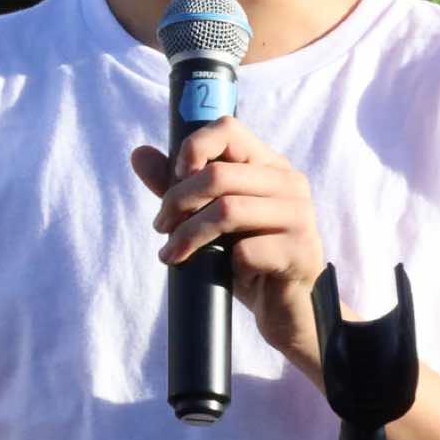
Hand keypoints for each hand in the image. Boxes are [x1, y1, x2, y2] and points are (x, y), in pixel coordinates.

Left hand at [131, 116, 329, 378]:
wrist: (287, 311)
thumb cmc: (249, 258)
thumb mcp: (210, 219)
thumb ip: (179, 185)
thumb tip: (139, 154)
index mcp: (270, 166)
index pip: (228, 129)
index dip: (193, 148)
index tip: (175, 177)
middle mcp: (290, 183)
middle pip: (219, 174)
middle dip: (177, 201)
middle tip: (162, 227)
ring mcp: (300, 217)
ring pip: (228, 210)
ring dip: (189, 235)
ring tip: (173, 254)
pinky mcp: (300, 253)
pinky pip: (246, 251)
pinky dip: (226, 264)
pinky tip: (227, 274)